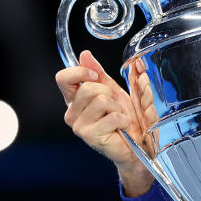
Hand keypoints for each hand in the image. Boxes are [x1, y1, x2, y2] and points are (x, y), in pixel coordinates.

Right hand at [55, 50, 154, 195]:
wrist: (137, 145)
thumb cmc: (125, 120)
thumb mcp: (113, 91)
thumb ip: (99, 73)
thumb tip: (85, 55)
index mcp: (75, 99)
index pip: (63, 78)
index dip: (80, 72)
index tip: (96, 76)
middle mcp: (72, 112)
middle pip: (88, 87)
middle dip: (109, 93)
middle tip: (114, 106)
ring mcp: (79, 125)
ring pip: (101, 100)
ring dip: (117, 107)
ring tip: (118, 117)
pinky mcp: (89, 136)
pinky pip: (111, 116)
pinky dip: (122, 119)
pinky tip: (121, 127)